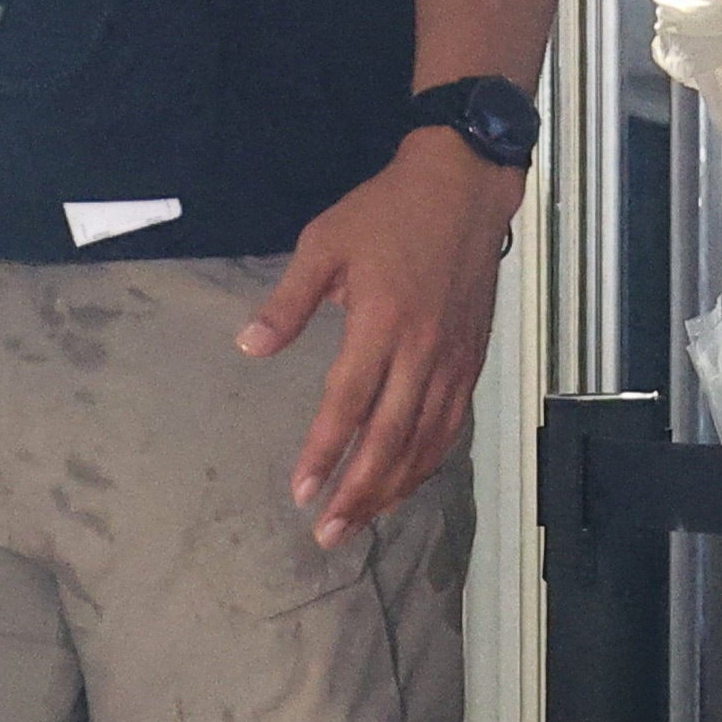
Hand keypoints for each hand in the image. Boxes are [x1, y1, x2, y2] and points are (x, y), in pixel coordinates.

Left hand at [241, 127, 519, 547]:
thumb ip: (288, 301)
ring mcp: (453, 360)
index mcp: (381, 322)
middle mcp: (422, 350)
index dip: (324, 452)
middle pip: (390, 439)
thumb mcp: (323, 243)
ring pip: (424, 442)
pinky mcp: (472, 360)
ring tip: (359, 522)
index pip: (349, 404)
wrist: (465, 187)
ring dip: (392, 488)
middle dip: (357, 492)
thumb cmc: (388, 211)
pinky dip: (428, 462)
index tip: (300, 491)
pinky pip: (451, 425)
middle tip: (327, 533)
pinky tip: (406, 483)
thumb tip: (249, 347)